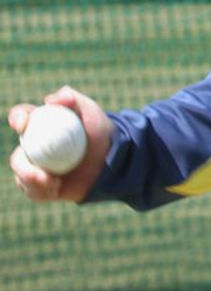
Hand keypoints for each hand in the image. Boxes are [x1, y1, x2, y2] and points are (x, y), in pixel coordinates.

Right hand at [9, 87, 111, 202]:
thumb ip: (71, 98)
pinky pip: (34, 192)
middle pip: (17, 156)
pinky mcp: (42, 187)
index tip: (23, 124)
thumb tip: (49, 100)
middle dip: (21, 165)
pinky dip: (42, 191)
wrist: (114, 158)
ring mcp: (36, 168)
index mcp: (39, 125)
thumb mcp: (90, 110)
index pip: (21, 118)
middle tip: (38, 172)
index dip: (17, 118)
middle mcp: (33, 147)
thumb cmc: (100, 130)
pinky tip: (56, 188)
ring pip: (22, 176)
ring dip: (32, 180)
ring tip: (52, 183)